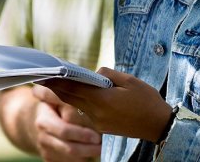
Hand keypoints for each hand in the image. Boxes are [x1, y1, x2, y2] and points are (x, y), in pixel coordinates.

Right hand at [33, 85, 101, 161]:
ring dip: (87, 155)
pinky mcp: (50, 160)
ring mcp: (46, 152)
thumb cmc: (52, 107)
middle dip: (89, 149)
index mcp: (44, 122)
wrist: (34, 122)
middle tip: (103, 145)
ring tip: (99, 147)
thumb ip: (68, 102)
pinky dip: (82, 159)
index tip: (97, 136)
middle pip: (69, 149)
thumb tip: (85, 103)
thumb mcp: (56, 99)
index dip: (82, 135)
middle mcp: (44, 139)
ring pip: (72, 159)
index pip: (64, 131)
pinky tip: (89, 149)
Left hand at [38, 68, 172, 142]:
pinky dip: (80, 102)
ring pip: (77, 105)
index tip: (44, 73)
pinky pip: (86, 112)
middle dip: (54, 87)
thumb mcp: (129, 81)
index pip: (72, 87)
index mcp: (101, 99)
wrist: (158, 125)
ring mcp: (98, 122)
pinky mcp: (102, 127)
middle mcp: (96, 113)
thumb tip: (93, 74)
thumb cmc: (146, 100)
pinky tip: (78, 94)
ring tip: (55, 83)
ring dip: (67, 94)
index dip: (57, 80)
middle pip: (70, 98)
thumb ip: (107, 75)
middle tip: (40, 78)